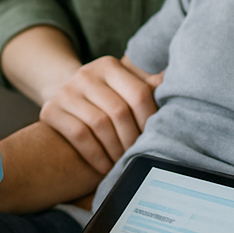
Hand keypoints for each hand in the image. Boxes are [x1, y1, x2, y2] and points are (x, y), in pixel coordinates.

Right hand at [37, 55, 161, 173]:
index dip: (150, 121)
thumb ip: (151, 86)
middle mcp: (86, 74)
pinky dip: (96, 156)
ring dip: (115, 151)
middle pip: (119, 112)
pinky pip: (78, 136)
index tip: (155, 139)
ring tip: (123, 164)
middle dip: (132, 140)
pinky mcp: (51, 109)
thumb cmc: (106, 96)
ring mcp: (66, 91)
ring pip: (99, 125)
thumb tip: (183, 83)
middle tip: (139, 157)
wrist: (64, 96)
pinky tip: (104, 167)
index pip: (139, 93)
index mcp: (109, 65)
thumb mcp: (125, 86)